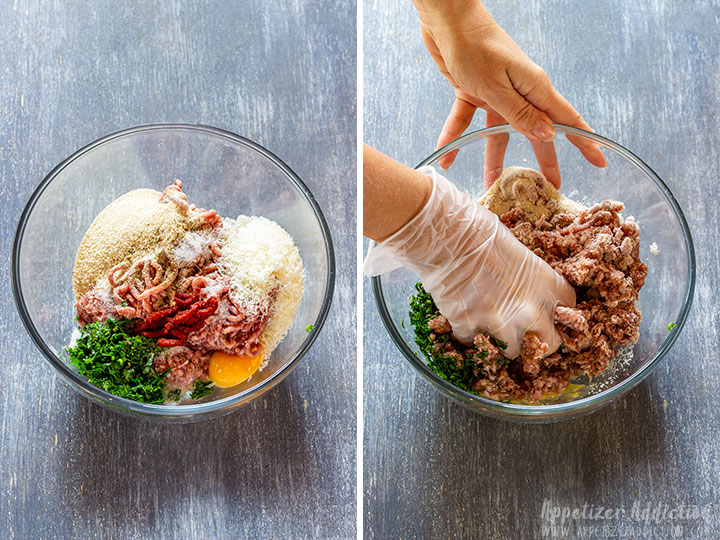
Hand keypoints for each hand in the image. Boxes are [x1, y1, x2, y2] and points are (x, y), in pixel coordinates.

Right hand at [363, 166, 575, 358]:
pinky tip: (460, 317)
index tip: (547, 309)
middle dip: (538, 341)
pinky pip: (473, 343)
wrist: (444, 236)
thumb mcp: (515, 247)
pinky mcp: (470, 328)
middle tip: (524, 334)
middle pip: (550, 344)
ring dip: (501, 341)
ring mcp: (499, 322)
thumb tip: (518, 284)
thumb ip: (525, 275)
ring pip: (511, 352)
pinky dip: (467, 334)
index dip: (556, 310)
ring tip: (487, 324)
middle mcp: (529, 308)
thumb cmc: (477, 230)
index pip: (569, 308)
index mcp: (545, 282)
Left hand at [414, 0, 606, 186]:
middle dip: (542, 161)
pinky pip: (466, 120)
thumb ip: (520, 114)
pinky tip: (446, 155)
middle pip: (534, 132)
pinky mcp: (473, 90)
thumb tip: (547, 136)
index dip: (584, 143)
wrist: (446, 19)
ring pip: (498, 132)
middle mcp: (519, 92)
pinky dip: (455, 136)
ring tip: (491, 185)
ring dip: (493, 158)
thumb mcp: (497, 87)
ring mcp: (496, 92)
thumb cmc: (475, 47)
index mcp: (534, 88)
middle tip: (549, 188)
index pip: (566, 120)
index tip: (599, 162)